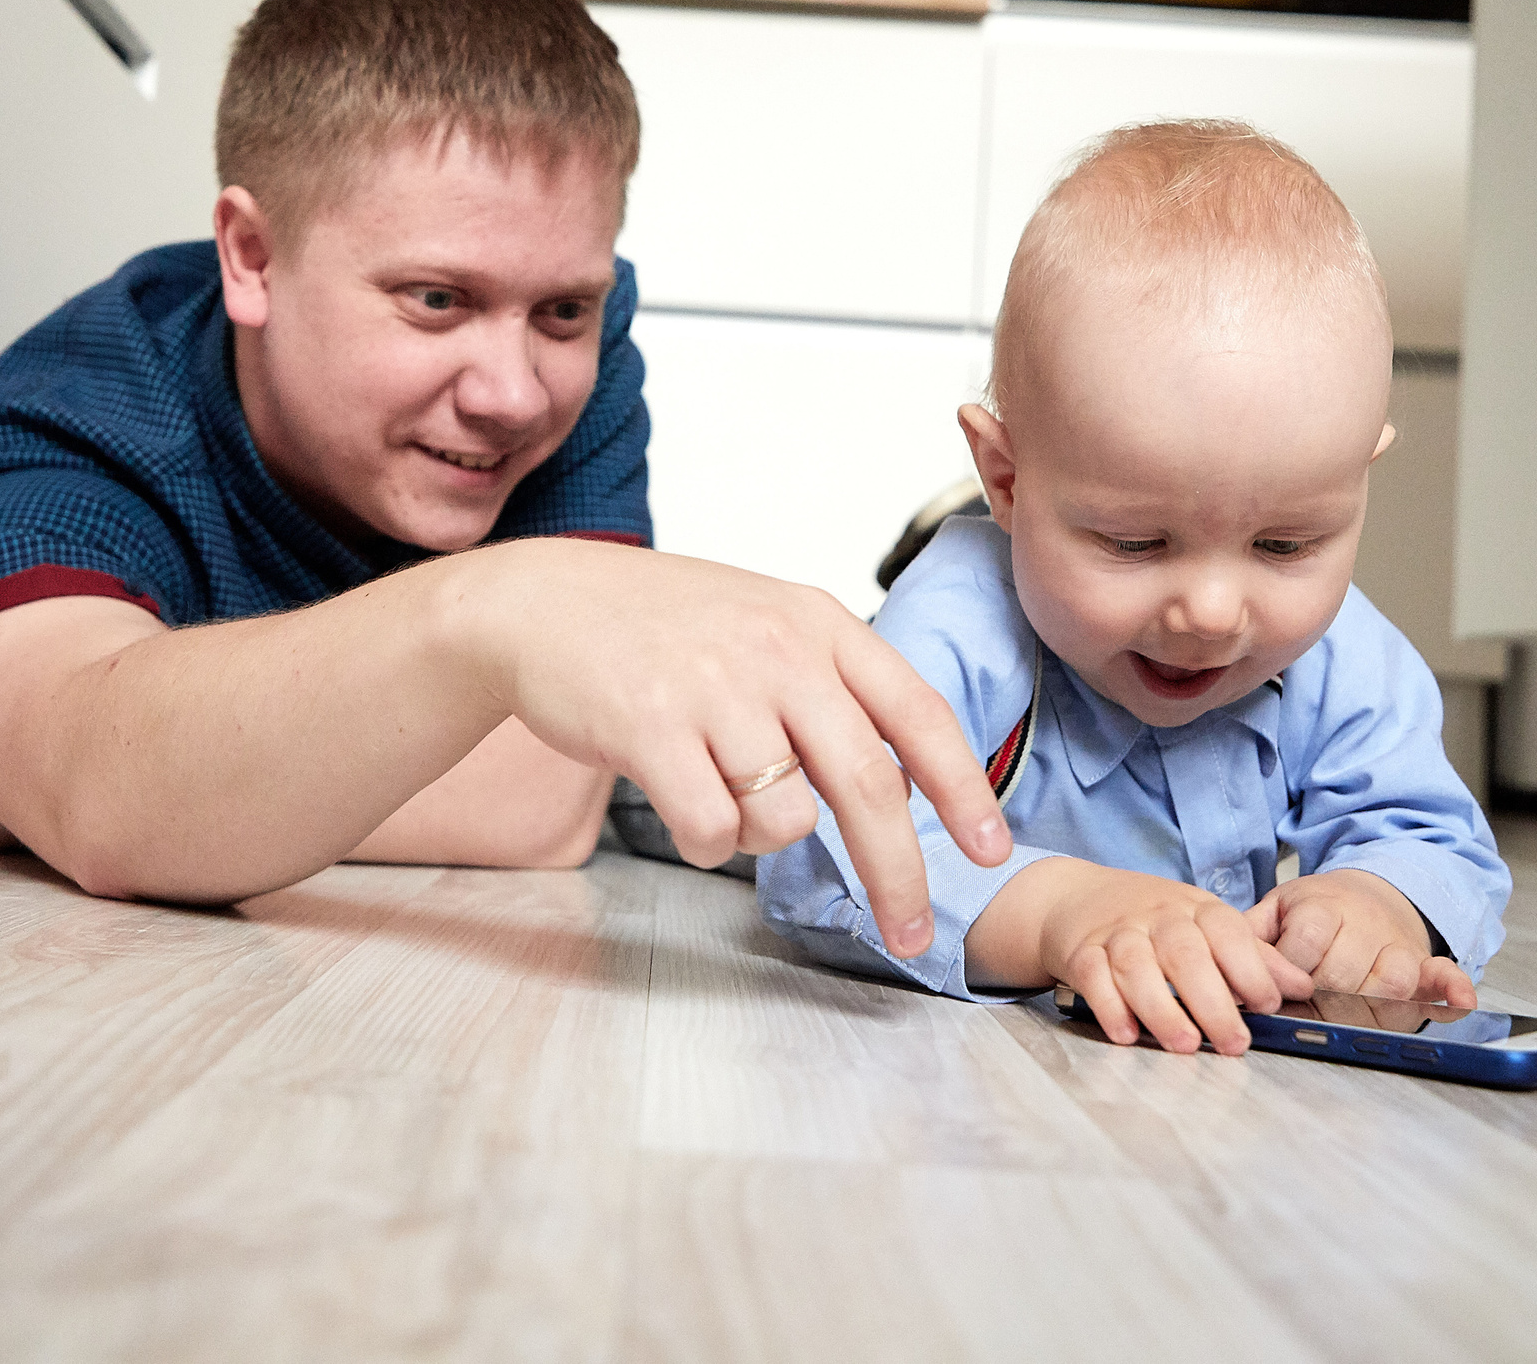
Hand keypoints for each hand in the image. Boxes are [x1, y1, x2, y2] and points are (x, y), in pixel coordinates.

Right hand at [463, 541, 1011, 957]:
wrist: (543, 603)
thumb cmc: (662, 627)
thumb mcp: (765, 624)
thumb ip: (833, 690)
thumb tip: (903, 787)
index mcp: (817, 623)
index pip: (917, 712)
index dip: (966, 788)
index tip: (994, 850)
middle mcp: (777, 651)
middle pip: (868, 787)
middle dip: (899, 876)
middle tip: (910, 933)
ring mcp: (713, 689)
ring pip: (784, 820)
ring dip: (761, 836)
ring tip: (716, 787)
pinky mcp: (650, 729)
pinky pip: (711, 832)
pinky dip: (705, 840)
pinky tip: (677, 796)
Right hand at [1038, 860, 1314, 1055]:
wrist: (1076, 897)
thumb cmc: (1152, 918)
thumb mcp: (1206, 925)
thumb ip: (1254, 957)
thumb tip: (1302, 988)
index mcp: (1196, 909)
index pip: (1228, 932)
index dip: (1250, 968)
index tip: (1266, 1004)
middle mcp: (1157, 917)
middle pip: (1185, 954)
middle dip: (1211, 1002)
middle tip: (1232, 1043)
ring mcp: (1117, 933)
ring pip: (1137, 966)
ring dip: (1161, 1008)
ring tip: (1184, 1044)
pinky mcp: (1081, 952)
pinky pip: (1093, 977)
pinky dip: (1108, 1005)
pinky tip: (1126, 1033)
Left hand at [1248, 868, 1475, 1010]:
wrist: (1366, 894)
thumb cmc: (1316, 911)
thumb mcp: (1276, 909)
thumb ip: (1250, 933)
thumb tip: (1222, 960)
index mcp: (1322, 909)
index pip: (1304, 946)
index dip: (1288, 972)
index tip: (1273, 986)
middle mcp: (1363, 925)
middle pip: (1343, 973)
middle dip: (1322, 994)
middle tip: (1308, 1002)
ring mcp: (1395, 944)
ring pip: (1390, 980)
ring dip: (1372, 1001)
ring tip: (1351, 1013)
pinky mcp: (1422, 963)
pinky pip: (1443, 974)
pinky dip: (1451, 989)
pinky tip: (1460, 1001)